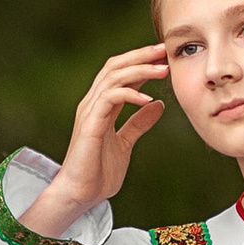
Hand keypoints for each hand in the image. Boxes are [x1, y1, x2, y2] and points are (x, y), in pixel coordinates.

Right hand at [21, 44, 169, 237]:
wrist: (80, 194)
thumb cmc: (98, 172)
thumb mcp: (125, 143)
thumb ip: (138, 123)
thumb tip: (158, 105)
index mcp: (101, 106)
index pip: (119, 73)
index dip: (140, 61)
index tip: (164, 56)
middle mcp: (92, 103)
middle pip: (114, 67)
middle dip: (140, 56)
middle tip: (164, 49)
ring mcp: (89, 112)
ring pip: (113, 78)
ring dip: (139, 71)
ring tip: (162, 69)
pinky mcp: (90, 125)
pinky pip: (110, 99)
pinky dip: (130, 94)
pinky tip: (148, 99)